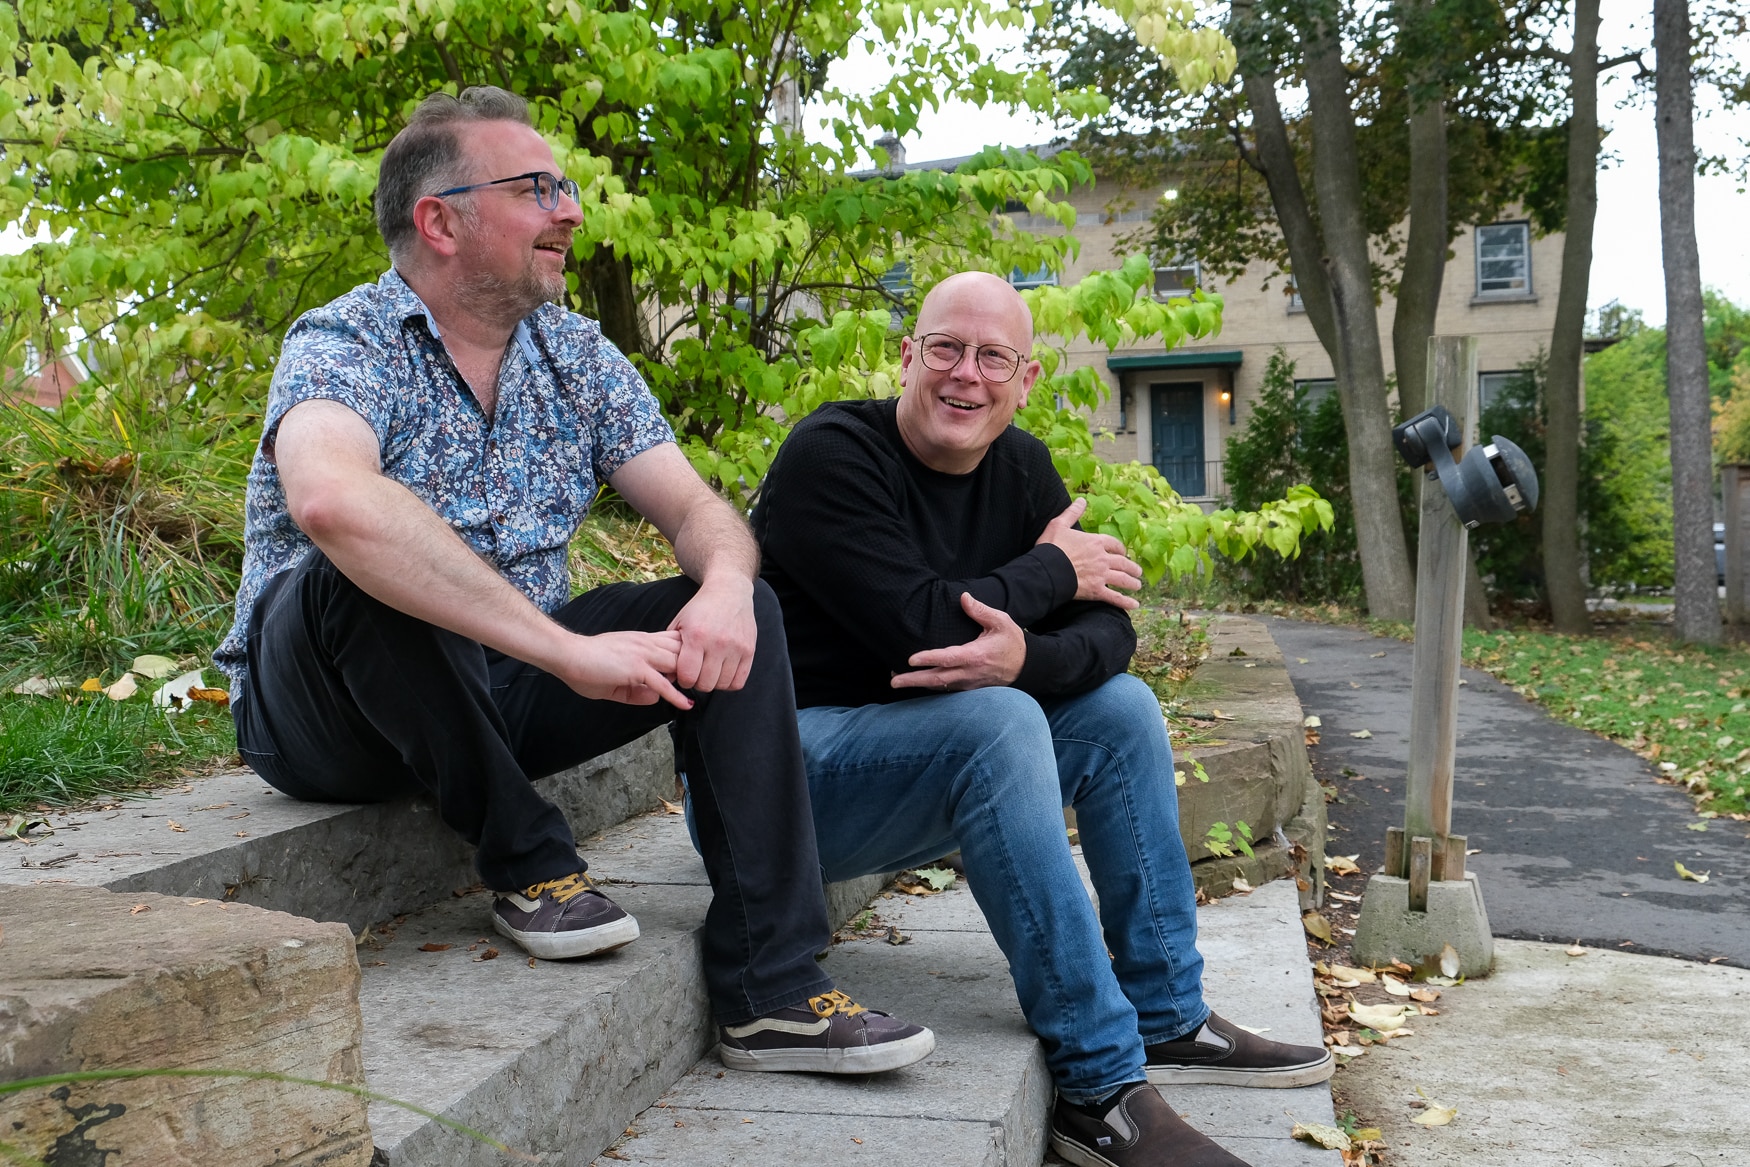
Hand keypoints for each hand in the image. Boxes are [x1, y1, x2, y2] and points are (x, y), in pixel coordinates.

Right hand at [552, 629, 692, 708]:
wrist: (569, 654)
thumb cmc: (587, 664)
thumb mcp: (617, 678)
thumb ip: (637, 689)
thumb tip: (656, 698)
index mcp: (643, 640)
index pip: (674, 640)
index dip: (688, 652)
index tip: (697, 665)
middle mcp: (647, 643)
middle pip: (683, 649)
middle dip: (695, 664)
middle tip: (704, 681)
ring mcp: (643, 654)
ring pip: (678, 663)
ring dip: (690, 678)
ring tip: (700, 692)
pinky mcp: (637, 668)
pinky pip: (663, 684)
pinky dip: (676, 695)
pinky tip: (685, 704)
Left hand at [667, 576, 757, 692]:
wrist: (728, 591)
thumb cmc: (700, 609)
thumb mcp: (680, 622)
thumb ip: (671, 648)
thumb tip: (666, 677)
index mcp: (696, 636)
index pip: (688, 676)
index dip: (683, 679)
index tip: (684, 673)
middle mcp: (717, 643)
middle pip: (705, 684)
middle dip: (697, 682)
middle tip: (697, 672)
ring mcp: (736, 647)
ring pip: (722, 684)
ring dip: (714, 682)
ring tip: (710, 671)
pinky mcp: (749, 650)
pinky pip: (738, 681)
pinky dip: (729, 682)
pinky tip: (723, 672)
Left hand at [890, 592, 1024, 691]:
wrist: (1026, 666)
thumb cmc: (1012, 642)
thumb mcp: (1001, 622)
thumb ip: (980, 611)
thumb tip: (964, 597)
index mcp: (976, 655)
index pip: (949, 658)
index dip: (929, 659)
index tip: (911, 659)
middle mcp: (970, 672)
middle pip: (938, 678)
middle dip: (914, 680)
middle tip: (893, 680)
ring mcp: (969, 683)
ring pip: (940, 686)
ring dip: (918, 684)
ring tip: (897, 680)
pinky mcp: (969, 688)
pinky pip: (946, 689)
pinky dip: (929, 687)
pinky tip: (916, 682)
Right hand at [1036, 498, 1143, 610]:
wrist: (1047, 569)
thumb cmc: (1051, 547)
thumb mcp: (1059, 524)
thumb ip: (1072, 512)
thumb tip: (1081, 500)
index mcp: (1096, 542)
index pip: (1114, 544)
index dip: (1120, 549)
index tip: (1123, 553)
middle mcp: (1103, 558)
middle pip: (1123, 562)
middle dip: (1132, 567)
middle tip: (1137, 572)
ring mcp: (1101, 575)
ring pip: (1123, 579)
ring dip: (1132, 583)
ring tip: (1137, 586)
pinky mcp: (1096, 591)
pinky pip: (1115, 597)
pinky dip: (1125, 602)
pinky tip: (1134, 605)